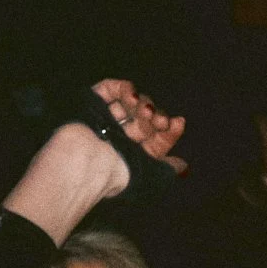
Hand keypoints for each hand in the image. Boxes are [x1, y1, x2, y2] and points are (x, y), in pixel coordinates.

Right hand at [2, 79, 185, 245]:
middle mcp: (119, 139)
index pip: (157, 140)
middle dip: (155, 117)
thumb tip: (184, 166)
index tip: (177, 122)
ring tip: (143, 110)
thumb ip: (169, 170)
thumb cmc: (116, 176)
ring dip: (142, 103)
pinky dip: (123, 88)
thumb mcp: (153, 179)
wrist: (82, 165)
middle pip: (145, 120)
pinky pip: (108, 90)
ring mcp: (104, 121)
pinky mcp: (90, 105)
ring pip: (130, 104)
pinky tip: (131, 95)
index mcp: (133, 157)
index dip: (170, 130)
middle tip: (158, 120)